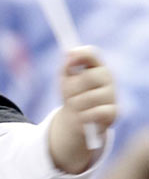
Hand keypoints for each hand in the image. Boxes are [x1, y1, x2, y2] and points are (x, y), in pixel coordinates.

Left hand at [49, 46, 116, 172]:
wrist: (80, 124)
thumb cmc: (72, 99)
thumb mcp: (66, 83)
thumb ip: (67, 68)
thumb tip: (68, 53)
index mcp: (97, 69)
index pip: (92, 55)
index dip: (81, 54)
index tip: (68, 56)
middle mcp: (108, 81)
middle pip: (85, 77)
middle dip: (70, 86)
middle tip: (66, 94)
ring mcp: (111, 98)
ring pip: (85, 96)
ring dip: (73, 103)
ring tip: (73, 108)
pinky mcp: (112, 116)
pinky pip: (94, 113)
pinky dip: (83, 116)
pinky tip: (82, 118)